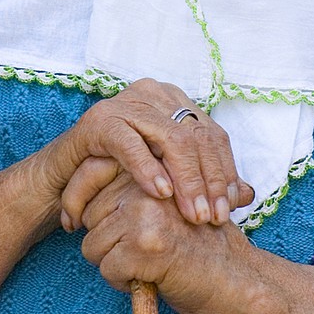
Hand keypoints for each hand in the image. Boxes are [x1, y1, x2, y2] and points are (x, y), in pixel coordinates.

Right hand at [53, 79, 253, 224]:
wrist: (64, 179)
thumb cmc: (118, 178)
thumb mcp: (167, 177)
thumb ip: (204, 181)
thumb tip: (249, 194)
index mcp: (174, 102)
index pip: (211, 134)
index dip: (225, 171)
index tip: (230, 207)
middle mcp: (153, 95)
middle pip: (196, 136)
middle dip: (209, 181)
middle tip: (213, 218)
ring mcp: (125, 104)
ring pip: (169, 138)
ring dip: (185, 180)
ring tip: (193, 213)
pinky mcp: (99, 120)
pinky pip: (130, 143)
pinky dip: (148, 169)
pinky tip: (161, 194)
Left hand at [77, 169, 253, 313]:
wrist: (236, 279)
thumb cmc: (198, 245)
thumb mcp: (166, 204)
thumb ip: (132, 190)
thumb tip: (77, 197)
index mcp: (152, 167)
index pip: (90, 170)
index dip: (76, 199)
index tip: (74, 220)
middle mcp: (148, 183)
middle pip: (88, 213)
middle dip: (104, 239)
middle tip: (135, 250)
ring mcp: (146, 213)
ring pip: (93, 245)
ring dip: (113, 263)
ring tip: (146, 264)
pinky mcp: (146, 245)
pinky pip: (106, 268)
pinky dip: (122, 282)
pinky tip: (150, 278)